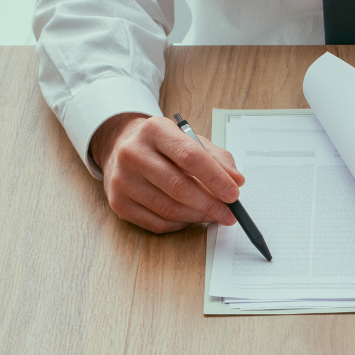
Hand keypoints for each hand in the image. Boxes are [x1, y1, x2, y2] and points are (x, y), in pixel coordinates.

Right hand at [90, 112, 245, 233]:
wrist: (120, 147)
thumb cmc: (162, 146)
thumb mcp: (190, 140)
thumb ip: (217, 158)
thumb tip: (236, 181)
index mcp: (154, 130)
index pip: (190, 156)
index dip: (215, 178)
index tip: (234, 194)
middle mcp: (132, 153)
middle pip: (178, 186)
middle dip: (210, 204)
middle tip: (229, 214)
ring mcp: (122, 179)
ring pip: (168, 209)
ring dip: (197, 216)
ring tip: (213, 215)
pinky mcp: (118, 202)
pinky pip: (156, 223)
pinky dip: (180, 224)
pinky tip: (190, 217)